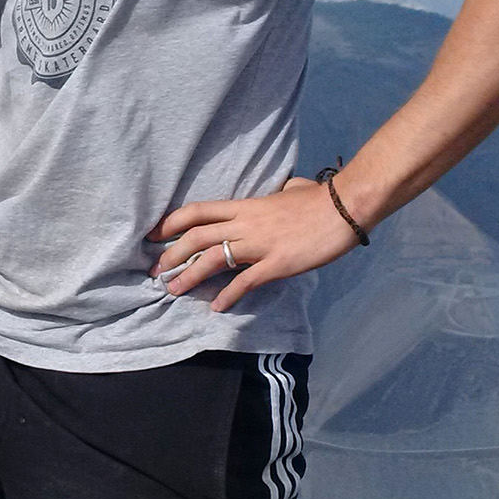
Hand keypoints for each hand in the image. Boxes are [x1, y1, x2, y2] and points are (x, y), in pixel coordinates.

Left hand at [147, 176, 361, 312]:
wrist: (346, 207)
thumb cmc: (320, 198)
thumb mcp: (291, 190)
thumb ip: (279, 193)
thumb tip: (284, 190)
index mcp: (245, 206)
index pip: (197, 211)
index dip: (171, 222)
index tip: (152, 235)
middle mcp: (246, 224)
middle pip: (196, 237)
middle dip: (171, 254)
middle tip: (156, 271)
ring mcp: (260, 244)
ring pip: (213, 259)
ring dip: (189, 276)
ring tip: (174, 290)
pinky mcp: (278, 263)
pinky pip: (246, 282)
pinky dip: (228, 296)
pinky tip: (217, 308)